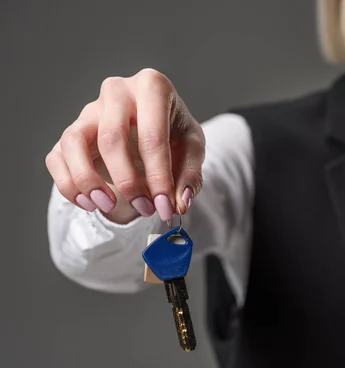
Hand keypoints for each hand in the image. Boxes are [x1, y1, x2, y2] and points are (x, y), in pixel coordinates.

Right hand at [46, 69, 204, 223]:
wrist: (154, 128)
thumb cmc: (174, 133)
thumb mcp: (192, 149)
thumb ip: (189, 176)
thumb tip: (179, 202)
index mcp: (151, 87)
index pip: (152, 135)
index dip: (159, 176)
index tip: (166, 206)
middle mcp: (116, 91)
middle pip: (111, 137)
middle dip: (128, 181)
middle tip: (145, 208)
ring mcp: (89, 110)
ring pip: (74, 142)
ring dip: (88, 181)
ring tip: (108, 205)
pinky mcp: (71, 131)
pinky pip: (57, 156)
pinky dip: (68, 184)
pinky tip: (89, 203)